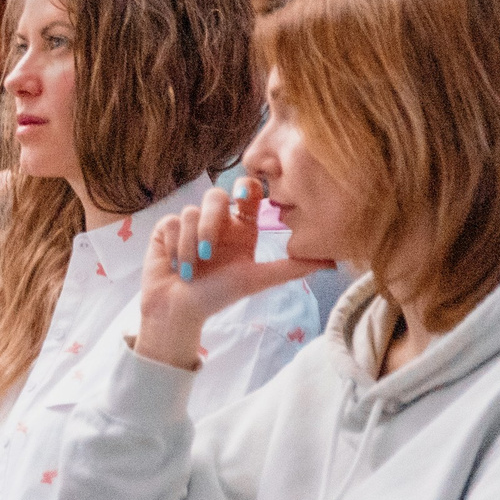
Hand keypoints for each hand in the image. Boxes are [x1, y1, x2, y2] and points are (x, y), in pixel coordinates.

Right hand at [135, 180, 331, 371]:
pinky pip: (171, 223)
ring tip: (191, 272)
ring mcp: (190, 224)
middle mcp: (217, 222)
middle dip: (210, 222)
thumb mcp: (256, 280)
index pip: (248, 192)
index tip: (243, 198)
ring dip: (190, 246)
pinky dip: (175, 247)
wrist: (178, 312)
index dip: (246, 187)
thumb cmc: (218, 297)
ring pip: (191, 212)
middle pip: (215, 196)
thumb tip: (333, 262)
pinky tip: (177, 266)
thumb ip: (292, 268)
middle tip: (209, 251)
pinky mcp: (166, 230)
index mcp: (242, 228)